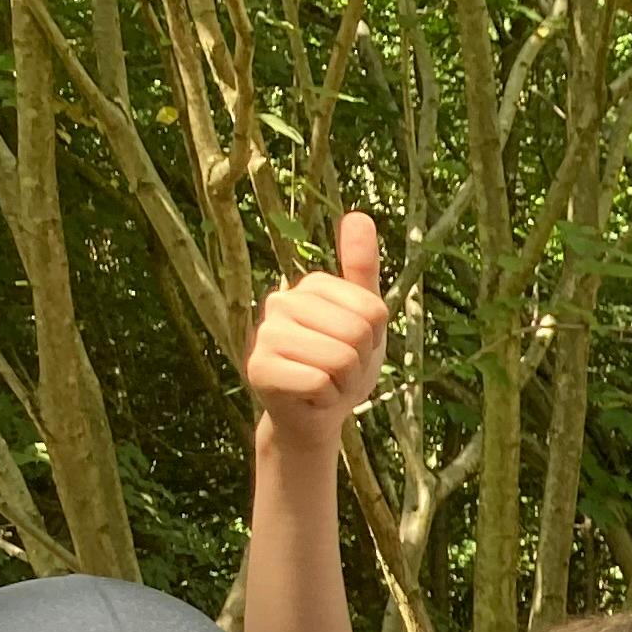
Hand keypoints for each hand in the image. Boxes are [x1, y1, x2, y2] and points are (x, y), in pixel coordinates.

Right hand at [243, 211, 387, 450]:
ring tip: (325, 383)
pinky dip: (325, 399)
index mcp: (310, 286)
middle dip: (359, 364)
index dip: (374, 340)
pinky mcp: (258, 368)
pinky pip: (319, 382)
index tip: (353, 348)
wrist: (313, 417)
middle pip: (357, 333)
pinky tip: (309, 397)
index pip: (373, 310)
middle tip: (338, 372)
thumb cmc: (341, 368)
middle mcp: (281, 301)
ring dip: (343, 384)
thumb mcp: (364, 319)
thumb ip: (362, 271)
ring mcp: (265, 333)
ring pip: (340, 359)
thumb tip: (359, 215)